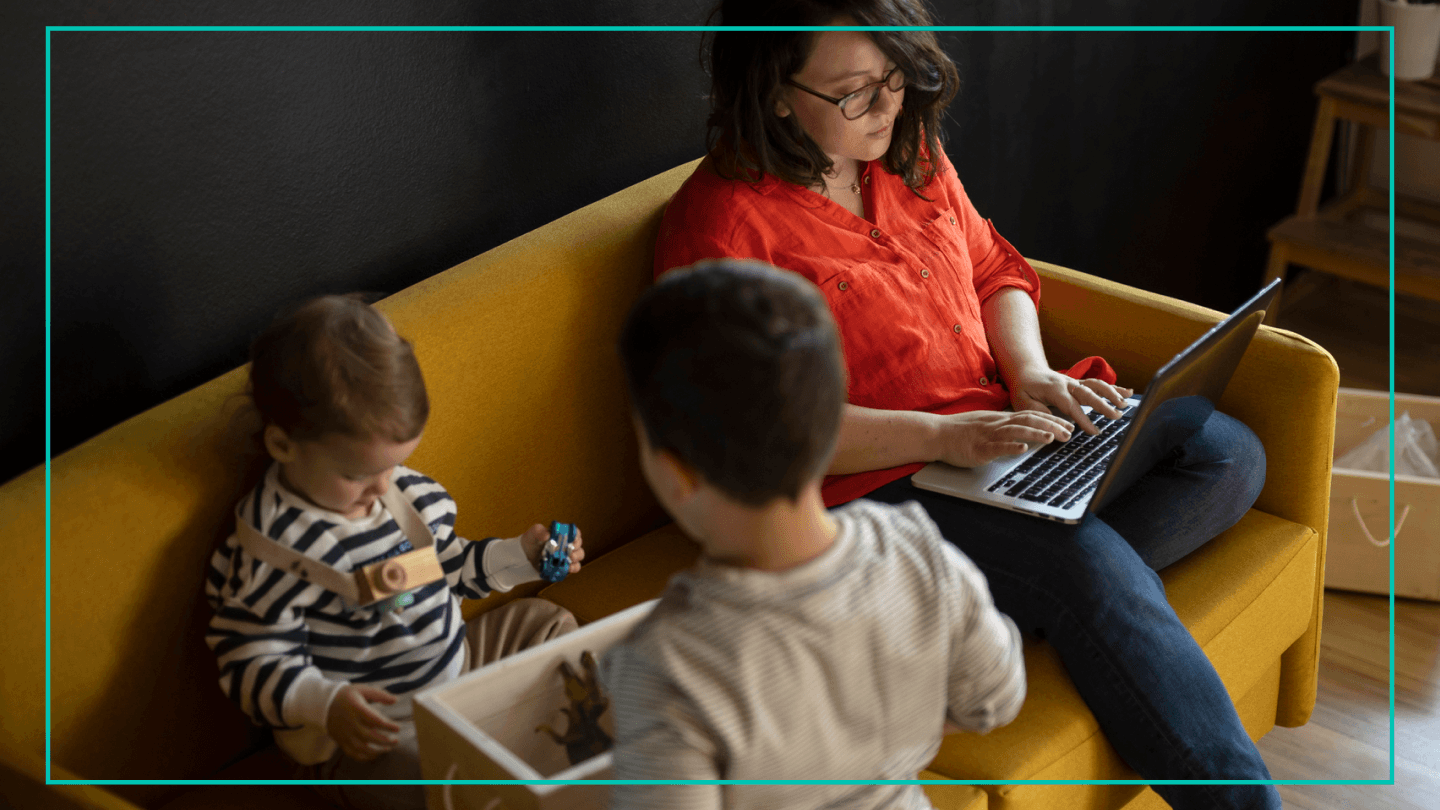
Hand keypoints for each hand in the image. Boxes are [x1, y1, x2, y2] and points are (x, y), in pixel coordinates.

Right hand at [326, 684, 400, 761]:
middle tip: (396, 741)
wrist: (325, 703)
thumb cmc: (348, 695)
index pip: (374, 720)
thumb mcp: (363, 690)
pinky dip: (364, 757)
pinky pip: (352, 753)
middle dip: (385, 741)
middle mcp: (350, 723)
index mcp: (357, 709)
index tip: (398, 728)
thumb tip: (395, 700)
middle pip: (369, 736)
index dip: (387, 726)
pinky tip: (374, 755)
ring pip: (361, 747)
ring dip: (376, 751)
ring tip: (388, 749)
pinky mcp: (341, 741)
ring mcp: (344, 734)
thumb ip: (380, 695)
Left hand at [519, 524, 585, 574]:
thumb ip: (538, 531)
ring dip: (577, 557)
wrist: (522, 559)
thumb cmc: (529, 543)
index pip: (574, 533)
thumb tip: (547, 535)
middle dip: (577, 547)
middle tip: (570, 550)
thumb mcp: (531, 535)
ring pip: (579, 556)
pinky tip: (569, 567)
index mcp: (561, 535)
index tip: (573, 539)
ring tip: (570, 558)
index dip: (576, 536)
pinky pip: (574, 568)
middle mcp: (566, 545)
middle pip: (579, 545)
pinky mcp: (564, 567)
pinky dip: (574, 568)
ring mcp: (566, 556)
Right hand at [933, 409, 1073, 467]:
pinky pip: (996, 447)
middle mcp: (996, 424)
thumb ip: (1004, 426)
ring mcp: (987, 435)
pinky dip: (1010, 447)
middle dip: (1050, 426)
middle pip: (1027, 421)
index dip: (1050, 419)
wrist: (936, 433)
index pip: (1030, 415)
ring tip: (1051, 438)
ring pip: (1015, 431)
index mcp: (999, 418)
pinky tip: (1022, 449)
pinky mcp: (978, 448)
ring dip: (1034, 434)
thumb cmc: (959, 430)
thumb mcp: (985, 423)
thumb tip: (1023, 432)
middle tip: (1068, 433)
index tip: (1067, 425)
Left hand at [1008, 367, 1133, 435]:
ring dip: (1112, 394)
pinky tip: (1128, 392)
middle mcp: (1067, 383)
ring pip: (1096, 385)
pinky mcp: (1079, 383)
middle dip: (1103, 405)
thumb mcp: (1022, 402)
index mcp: (1054, 389)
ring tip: (1124, 405)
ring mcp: (1075, 382)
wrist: (1027, 371)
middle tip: (1116, 416)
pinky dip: (1114, 387)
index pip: (1072, 406)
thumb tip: (1053, 424)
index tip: (1095, 431)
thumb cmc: (1024, 389)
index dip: (1084, 419)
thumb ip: (1037, 412)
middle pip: (1089, 394)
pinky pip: (1098, 384)